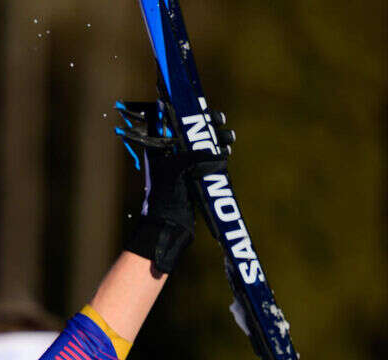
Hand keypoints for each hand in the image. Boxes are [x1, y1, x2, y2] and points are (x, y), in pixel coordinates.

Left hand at [115, 97, 232, 274]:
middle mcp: (168, 156)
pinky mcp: (192, 179)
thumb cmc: (165, 197)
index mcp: (159, 150)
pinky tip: (226, 150)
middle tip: (219, 120)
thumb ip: (195, 155)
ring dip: (214, 140)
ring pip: (200, 147)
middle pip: (188, 133)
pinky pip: (206, 161)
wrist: (168, 226)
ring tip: (228, 137)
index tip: (199, 106)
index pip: (170, 123)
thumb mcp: (178, 170)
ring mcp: (180, 168)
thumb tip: (215, 150)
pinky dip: (216, 155)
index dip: (183, 112)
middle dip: (205, 126)